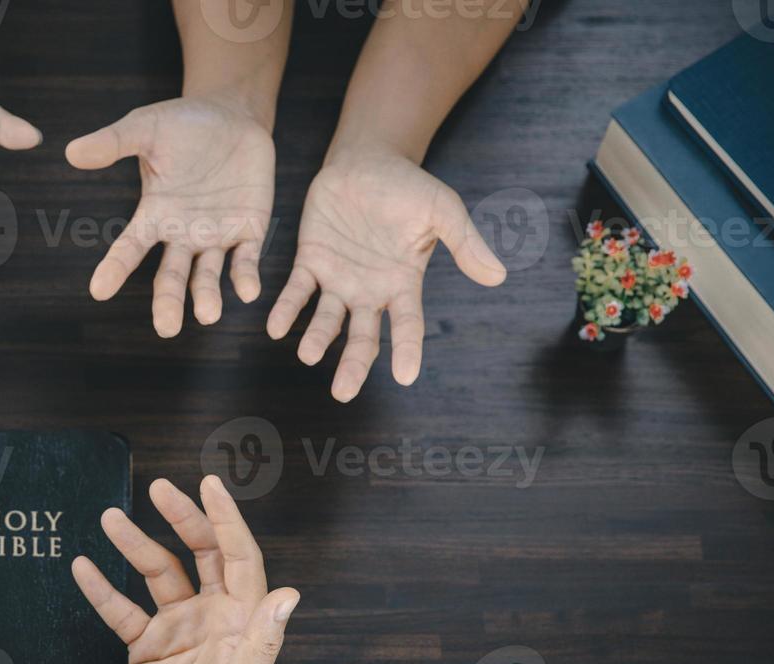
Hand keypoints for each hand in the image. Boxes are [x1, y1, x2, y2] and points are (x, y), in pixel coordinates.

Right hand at [66, 97, 274, 336]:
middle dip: (168, 302)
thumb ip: (112, 143)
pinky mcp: (249, 230)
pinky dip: (246, 277)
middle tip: (166, 328)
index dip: (115, 268)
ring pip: (207, 276)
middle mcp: (181, 235)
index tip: (99, 290)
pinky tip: (248, 292)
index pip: (129, 248)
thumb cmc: (182, 124)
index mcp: (154, 216)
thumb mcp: (145, 128)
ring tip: (208, 315)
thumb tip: (72, 152)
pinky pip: (246, 260)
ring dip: (207, 296)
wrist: (231, 117)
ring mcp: (215, 237)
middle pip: (171, 276)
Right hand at [71, 475, 298, 663]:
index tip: (209, 485)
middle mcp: (211, 615)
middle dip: (181, 517)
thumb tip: (289, 594)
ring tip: (109, 517)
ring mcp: (178, 629)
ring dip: (134, 545)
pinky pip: (122, 609)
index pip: (237, 555)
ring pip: (156, 573)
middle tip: (158, 487)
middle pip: (197, 552)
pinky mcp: (147, 647)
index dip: (224, 518)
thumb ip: (263, 638)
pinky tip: (83, 566)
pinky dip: (103, 589)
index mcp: (240, 618)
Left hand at [268, 148, 505, 400]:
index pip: (407, 325)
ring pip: (327, 320)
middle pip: (362, 336)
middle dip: (353, 363)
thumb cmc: (408, 188)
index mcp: (403, 284)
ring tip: (307, 354)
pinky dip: (287, 309)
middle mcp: (369, 291)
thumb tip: (498, 276)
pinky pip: (297, 292)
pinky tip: (275, 327)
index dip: (407, 350)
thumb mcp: (443, 211)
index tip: (406, 376)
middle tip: (343, 392)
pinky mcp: (310, 262)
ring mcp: (338, 279)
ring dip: (316, 338)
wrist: (367, 160)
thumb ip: (465, 243)